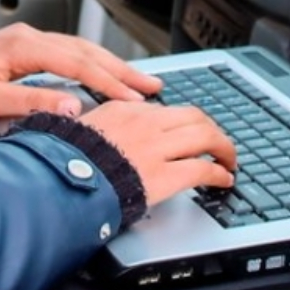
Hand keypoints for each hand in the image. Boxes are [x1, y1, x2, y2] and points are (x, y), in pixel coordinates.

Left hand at [0, 23, 164, 126]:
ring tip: (139, 82)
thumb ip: (29, 103)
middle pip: (86, 52)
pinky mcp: (23, 51)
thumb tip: (72, 106)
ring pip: (80, 51)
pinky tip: (103, 76)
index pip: (78, 63)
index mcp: (23, 45)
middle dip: (121, 70)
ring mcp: (27, 42)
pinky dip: (91, 66)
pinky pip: (67, 55)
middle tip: (153, 87)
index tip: (135, 99)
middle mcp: (29, 37)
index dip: (109, 82)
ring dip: (110, 67)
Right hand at [78, 100, 237, 207]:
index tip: (190, 133)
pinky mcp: (164, 174)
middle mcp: (144, 123)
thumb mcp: (77, 130)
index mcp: (123, 110)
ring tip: (229, 161)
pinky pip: (203, 169)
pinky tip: (224, 180)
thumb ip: (98, 127)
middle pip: (195, 116)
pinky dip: (219, 174)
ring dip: (224, 149)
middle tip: (219, 144)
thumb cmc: (63, 159)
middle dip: (213, 130)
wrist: (60, 180)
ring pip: (206, 137)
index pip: (166, 109)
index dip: (184, 122)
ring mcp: (156, 148)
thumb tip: (99, 129)